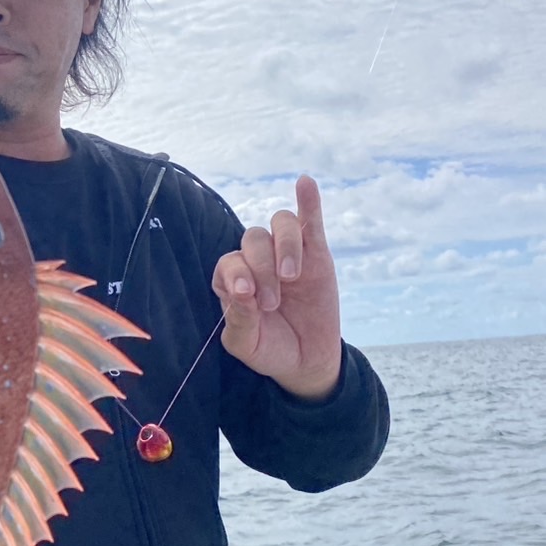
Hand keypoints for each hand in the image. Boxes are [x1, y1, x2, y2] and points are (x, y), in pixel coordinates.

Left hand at [211, 176, 341, 400]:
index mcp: (233, 280)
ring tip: (291, 276)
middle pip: (253, 240)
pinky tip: (305, 183)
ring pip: (279, 226)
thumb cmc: (270, 350)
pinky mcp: (316, 254)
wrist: (307, 362)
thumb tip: (242, 290)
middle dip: (261, 268)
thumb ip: (239, 319)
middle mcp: (257, 262)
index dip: (237, 273)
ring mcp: (287, 254)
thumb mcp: (247, 344)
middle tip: (272, 302)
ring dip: (284, 246)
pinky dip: (308, 201)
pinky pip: (310, 221)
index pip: (228, 262)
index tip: (248, 295)